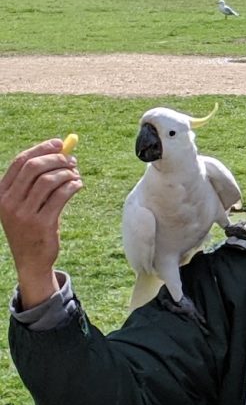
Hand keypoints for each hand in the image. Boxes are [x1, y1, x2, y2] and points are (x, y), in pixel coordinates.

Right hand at [0, 139, 81, 308]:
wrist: (31, 260)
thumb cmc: (31, 226)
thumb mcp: (25, 203)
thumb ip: (36, 180)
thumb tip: (60, 151)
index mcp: (1, 193)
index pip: (20, 162)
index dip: (41, 149)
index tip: (59, 144)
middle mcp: (8, 202)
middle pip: (34, 168)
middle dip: (57, 159)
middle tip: (73, 161)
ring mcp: (23, 214)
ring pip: (49, 180)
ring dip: (67, 173)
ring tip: (76, 175)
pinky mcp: (41, 224)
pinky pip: (61, 195)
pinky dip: (73, 186)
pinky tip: (78, 185)